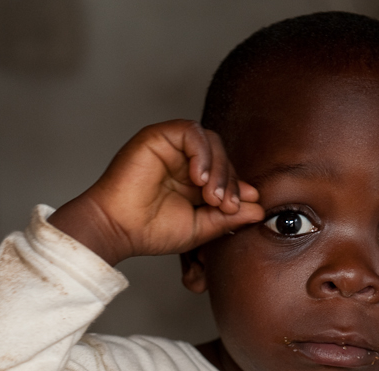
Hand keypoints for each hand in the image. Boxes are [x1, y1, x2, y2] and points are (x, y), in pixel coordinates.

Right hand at [48, 120, 262, 264]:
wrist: (119, 229)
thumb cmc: (151, 231)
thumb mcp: (200, 227)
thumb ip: (228, 217)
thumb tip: (260, 209)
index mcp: (193, 181)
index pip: (227, 172)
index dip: (239, 187)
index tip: (240, 207)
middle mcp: (183, 161)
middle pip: (222, 155)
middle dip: (230, 180)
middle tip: (225, 205)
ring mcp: (171, 147)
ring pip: (210, 141)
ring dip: (219, 168)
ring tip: (210, 195)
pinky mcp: (158, 136)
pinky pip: (191, 131)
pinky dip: (201, 153)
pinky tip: (197, 178)